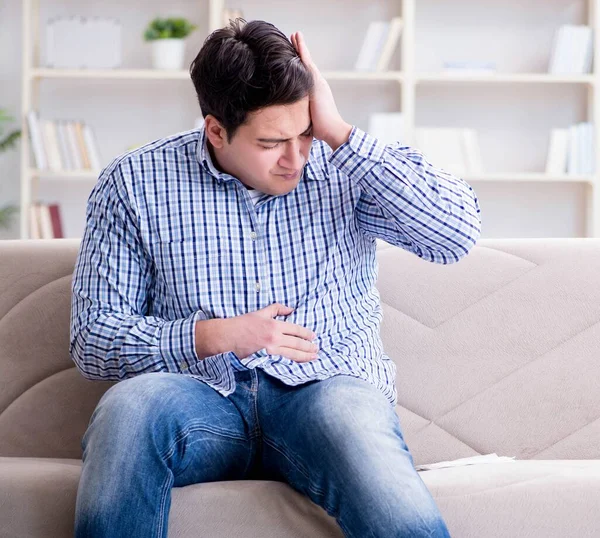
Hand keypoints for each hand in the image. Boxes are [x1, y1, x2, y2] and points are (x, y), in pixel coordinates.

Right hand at [228, 303, 318, 362]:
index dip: (306, 334)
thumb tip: (291, 309)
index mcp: (274, 325)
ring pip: (292, 354)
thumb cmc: (242, 323)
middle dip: (308, 346)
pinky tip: (299, 362)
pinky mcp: (265, 358)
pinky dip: (293, 361)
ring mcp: (270, 349)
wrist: (227, 337)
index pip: (296, 330)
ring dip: (305, 356)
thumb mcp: (260, 312)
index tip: (313, 336)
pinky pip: (283, 360)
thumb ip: (277, 309)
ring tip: (313, 357)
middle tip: (316, 348)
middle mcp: (274, 338)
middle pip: (297, 343)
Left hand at [291, 31, 352, 150]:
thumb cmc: (321, 128)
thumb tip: (292, 116)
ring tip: (295, 35)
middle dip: (300, 50)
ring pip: (307, 61)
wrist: (333, 130)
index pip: (306, 74)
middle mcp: (318, 84)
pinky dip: (302, 52)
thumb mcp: (308, 116)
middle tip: (294, 36)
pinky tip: (297, 41)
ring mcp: (318, 82)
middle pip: (307, 63)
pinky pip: (307, 63)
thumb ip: (302, 110)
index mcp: (316, 91)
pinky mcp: (316, 82)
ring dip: (301, 47)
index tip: (294, 52)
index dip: (300, 62)